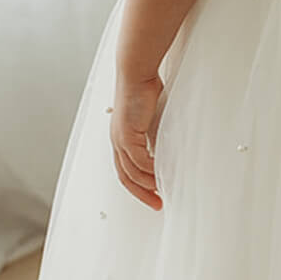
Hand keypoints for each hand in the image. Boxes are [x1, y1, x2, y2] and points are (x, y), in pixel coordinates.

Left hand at [111, 72, 165, 210]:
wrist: (137, 74)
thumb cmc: (145, 92)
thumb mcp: (151, 121)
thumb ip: (154, 138)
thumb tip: (163, 154)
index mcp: (121, 140)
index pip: (126, 171)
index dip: (139, 187)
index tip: (154, 195)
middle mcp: (117, 142)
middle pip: (126, 177)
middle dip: (141, 194)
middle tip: (157, 204)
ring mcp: (120, 139)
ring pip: (131, 172)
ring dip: (147, 184)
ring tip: (162, 190)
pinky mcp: (126, 134)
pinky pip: (137, 160)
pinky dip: (148, 170)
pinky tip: (160, 174)